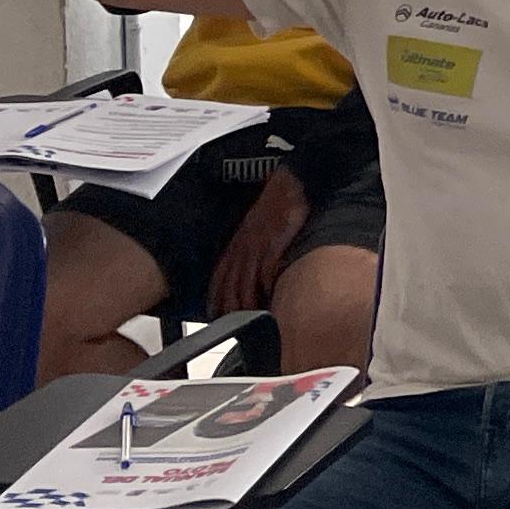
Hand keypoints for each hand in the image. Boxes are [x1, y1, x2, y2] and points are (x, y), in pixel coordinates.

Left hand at [203, 164, 309, 314]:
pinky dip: (266, 290)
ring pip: (245, 284)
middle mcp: (243, 247)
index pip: (220, 277)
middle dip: (231, 308)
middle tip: (237, 325)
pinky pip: (265, 274)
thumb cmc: (276, 202)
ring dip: (248, 305)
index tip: (216, 315)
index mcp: (237, 243)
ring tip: (255, 320)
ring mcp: (258, 247)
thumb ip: (250, 246)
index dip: (216, 299)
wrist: (292, 183)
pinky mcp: (274, 245)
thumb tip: (254, 270)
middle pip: (230, 286)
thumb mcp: (256, 224)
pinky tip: (270, 299)